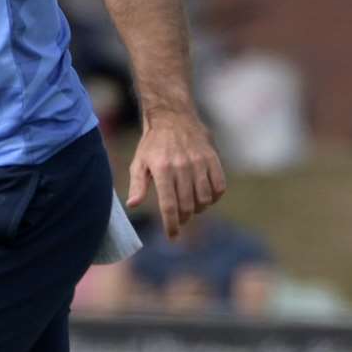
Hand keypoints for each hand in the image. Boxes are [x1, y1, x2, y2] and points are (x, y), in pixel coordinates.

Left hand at [126, 108, 226, 239]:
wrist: (172, 116)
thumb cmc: (153, 144)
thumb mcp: (139, 162)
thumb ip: (138, 184)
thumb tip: (133, 205)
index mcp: (162, 169)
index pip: (169, 205)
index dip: (171, 225)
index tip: (172, 236)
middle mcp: (182, 166)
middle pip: (188, 205)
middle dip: (183, 218)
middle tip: (179, 219)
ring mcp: (199, 162)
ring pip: (204, 198)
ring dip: (198, 209)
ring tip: (191, 206)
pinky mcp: (212, 158)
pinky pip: (219, 186)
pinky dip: (214, 197)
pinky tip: (205, 196)